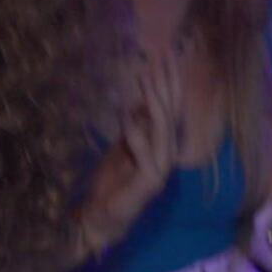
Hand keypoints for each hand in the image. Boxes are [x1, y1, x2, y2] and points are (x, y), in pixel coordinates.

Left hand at [75, 53, 183, 255]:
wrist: (99, 216)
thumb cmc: (111, 182)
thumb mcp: (123, 147)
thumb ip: (135, 127)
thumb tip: (141, 103)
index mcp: (161, 146)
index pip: (170, 109)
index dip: (170, 84)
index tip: (165, 56)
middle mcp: (166, 156)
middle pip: (171, 115)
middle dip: (167, 86)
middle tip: (160, 58)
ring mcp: (160, 171)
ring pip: (163, 131)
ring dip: (155, 104)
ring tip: (145, 79)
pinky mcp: (149, 185)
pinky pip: (147, 156)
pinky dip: (138, 136)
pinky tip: (128, 119)